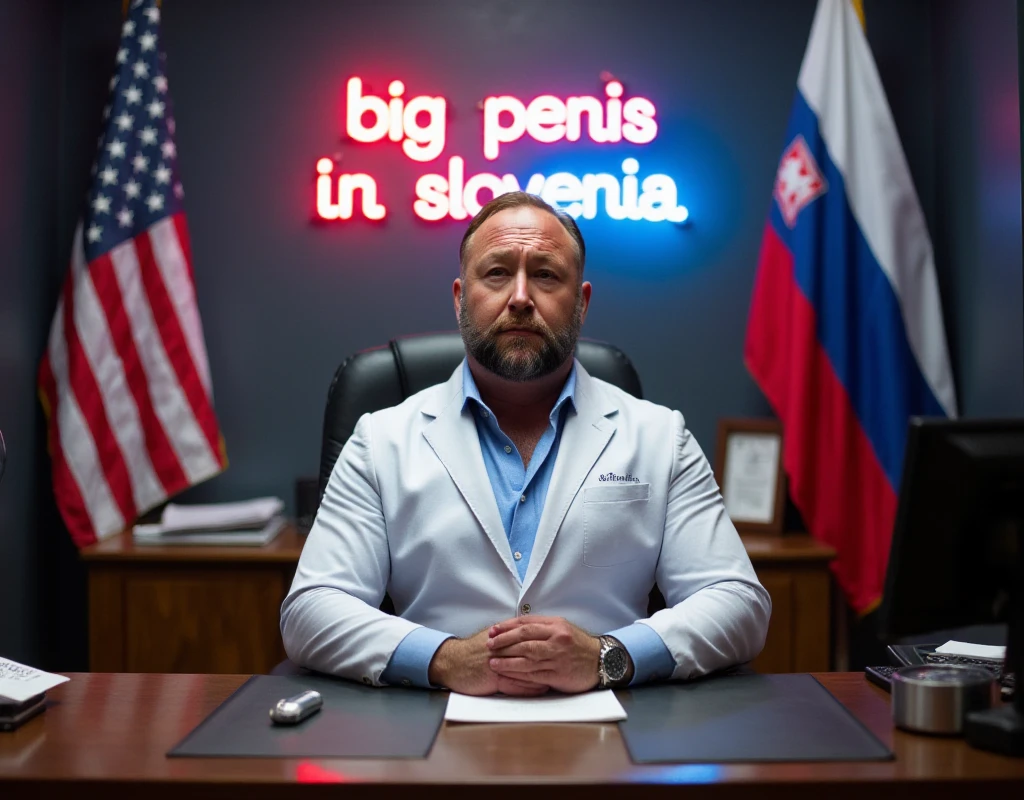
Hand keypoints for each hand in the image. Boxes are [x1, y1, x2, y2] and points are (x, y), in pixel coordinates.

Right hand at [427, 628, 548, 695]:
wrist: (450, 663)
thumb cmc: (470, 652)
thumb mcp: (489, 639)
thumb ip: (507, 636)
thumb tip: (524, 633)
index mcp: (501, 637)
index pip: (527, 637)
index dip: (544, 641)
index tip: (559, 646)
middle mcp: (501, 648)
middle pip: (531, 651)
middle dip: (549, 656)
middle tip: (565, 660)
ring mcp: (498, 664)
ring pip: (526, 668)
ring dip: (543, 673)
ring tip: (558, 676)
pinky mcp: (493, 679)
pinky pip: (516, 685)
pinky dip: (530, 687)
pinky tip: (541, 689)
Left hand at [486, 616, 602, 692]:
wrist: (601, 661)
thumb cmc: (578, 645)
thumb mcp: (563, 628)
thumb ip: (542, 627)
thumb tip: (517, 627)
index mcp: (556, 625)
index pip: (526, 624)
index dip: (507, 627)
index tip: (493, 631)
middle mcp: (557, 639)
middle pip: (524, 639)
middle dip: (503, 642)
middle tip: (489, 645)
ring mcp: (558, 657)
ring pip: (527, 657)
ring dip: (507, 660)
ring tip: (492, 662)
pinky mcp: (558, 675)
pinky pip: (534, 675)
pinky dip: (518, 675)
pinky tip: (507, 675)